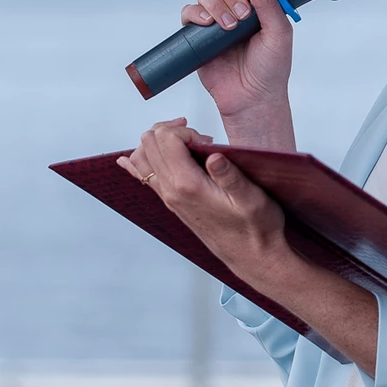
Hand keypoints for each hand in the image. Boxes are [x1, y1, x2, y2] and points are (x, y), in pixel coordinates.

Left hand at [117, 119, 292, 284]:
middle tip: (197, 137)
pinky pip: (143, 178)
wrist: (251, 255)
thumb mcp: (252, 199)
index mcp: (188, 185)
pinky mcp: (171, 202)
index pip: (166, 140)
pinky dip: (138, 163)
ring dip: (158, 141)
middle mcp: (171, 191)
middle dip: (170, 130)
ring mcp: (168, 197)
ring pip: (142, 157)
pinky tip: (130, 159)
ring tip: (183, 140)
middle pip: (149, 143)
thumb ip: (230, 176)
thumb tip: (214, 155)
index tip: (208, 140)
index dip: (185, 130)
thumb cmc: (256, 227)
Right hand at [182, 0, 294, 120]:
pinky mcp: (197, 35)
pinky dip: (195, 13)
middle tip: (243, 15)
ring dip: (215, 3)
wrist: (252, 98)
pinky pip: (188, 13)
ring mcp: (215, 19)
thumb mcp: (279, 34)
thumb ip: (269, 3)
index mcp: (258, 2)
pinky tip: (207, 24)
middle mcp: (235, 6)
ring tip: (228, 26)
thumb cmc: (271, 67)